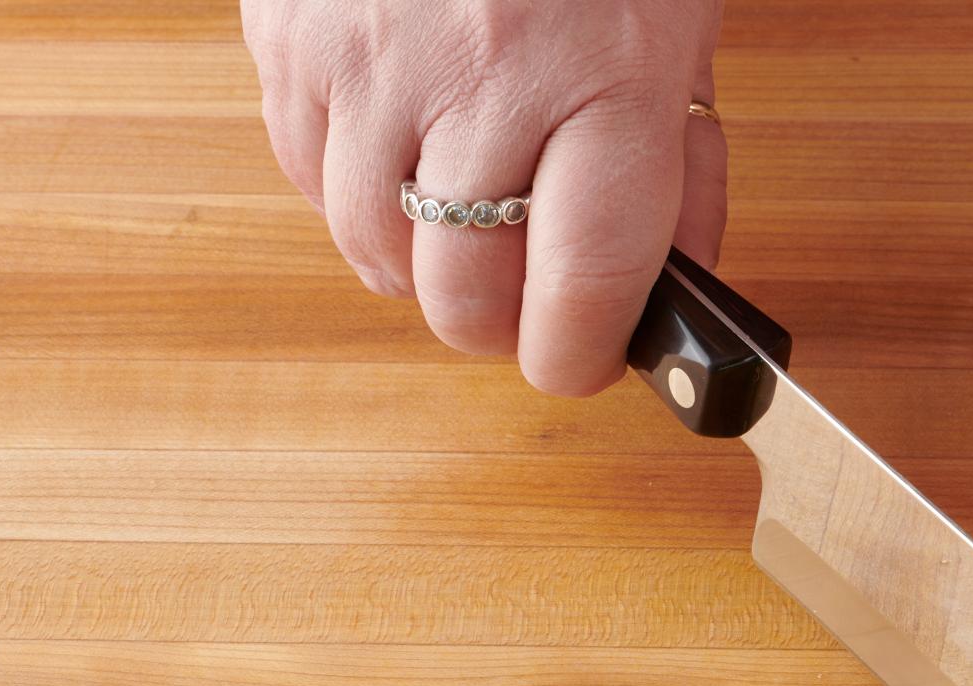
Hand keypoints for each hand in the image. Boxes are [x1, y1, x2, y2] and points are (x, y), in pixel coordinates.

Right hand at [242, 0, 725, 393]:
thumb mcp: (681, 40)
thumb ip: (680, 174)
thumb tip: (662, 295)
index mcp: (608, 79)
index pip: (581, 283)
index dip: (575, 356)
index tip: (580, 363)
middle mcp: (485, 75)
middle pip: (463, 294)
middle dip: (498, 326)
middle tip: (524, 303)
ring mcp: (373, 57)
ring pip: (373, 250)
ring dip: (422, 267)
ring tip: (464, 221)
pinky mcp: (291, 35)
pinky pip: (307, 175)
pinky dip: (355, 196)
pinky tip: (403, 155)